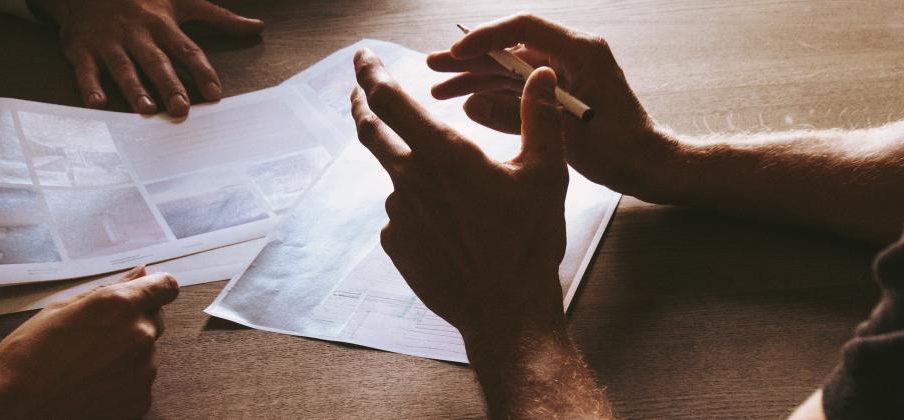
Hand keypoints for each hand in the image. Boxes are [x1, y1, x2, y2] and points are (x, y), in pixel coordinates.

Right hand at [0, 267, 178, 418]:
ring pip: (145, 352)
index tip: (146, 292)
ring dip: (126, 353)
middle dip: (133, 321)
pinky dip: (122, 381)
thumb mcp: (63, 309)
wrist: (13, 408)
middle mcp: (139, 335)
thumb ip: (110, 289)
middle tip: (95, 335)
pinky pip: (139, 381)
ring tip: (85, 363)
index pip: (165, 286)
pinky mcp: (139, 400)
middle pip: (154, 319)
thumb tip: (140, 272)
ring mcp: (142, 371)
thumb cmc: (27, 356)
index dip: (155, 287)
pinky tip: (90, 383)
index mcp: (120, 305)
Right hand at [33, 0, 264, 116]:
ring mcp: (109, 43)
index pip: (187, 50)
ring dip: (134, 88)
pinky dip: (89, 87)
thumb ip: (220, 18)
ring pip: (123, 67)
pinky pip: (85, 70)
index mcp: (163, 25)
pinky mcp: (82, 50)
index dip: (202, 72)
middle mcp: (138, 35)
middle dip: (169, 85)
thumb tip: (257, 27)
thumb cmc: (143, 0)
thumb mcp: (182, 2)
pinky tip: (97, 103)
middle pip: (156, 62)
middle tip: (181, 108)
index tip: (215, 94)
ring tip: (146, 109)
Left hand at [349, 48, 568, 342]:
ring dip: (413, 172)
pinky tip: (451, 229)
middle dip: (362, 106)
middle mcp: (411, 180)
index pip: (391, 100)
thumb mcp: (545, 174)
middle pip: (372, 133)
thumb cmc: (529, 243)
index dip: (371, 74)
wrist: (506, 312)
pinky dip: (419, 210)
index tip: (362, 57)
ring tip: (459, 199)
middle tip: (358, 92)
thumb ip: (539, 117)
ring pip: (398, 177)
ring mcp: (399, 215)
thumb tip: (540, 74)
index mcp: (445, 154)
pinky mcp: (396, 244)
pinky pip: (402, 215)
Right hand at [428, 13, 678, 201]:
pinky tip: (465, 102)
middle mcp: (571, 55)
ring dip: (476, 78)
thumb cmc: (621, 148)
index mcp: (581, 52)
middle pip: (511, 48)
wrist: (647, 166)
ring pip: (510, 69)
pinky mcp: (558, 93)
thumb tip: (472, 103)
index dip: (486, 37)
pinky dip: (493, 94)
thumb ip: (518, 116)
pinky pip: (519, 88)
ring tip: (439, 88)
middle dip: (471, 59)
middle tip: (433, 66)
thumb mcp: (566, 134)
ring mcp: (564, 73)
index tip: (456, 53)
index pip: (525, 28)